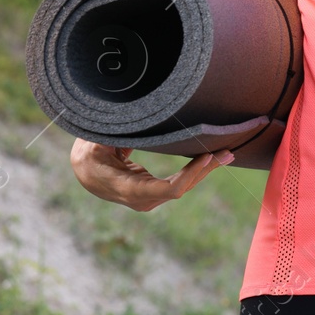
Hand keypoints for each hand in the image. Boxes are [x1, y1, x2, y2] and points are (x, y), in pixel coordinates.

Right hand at [70, 138, 231, 211]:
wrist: (86, 173)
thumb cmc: (90, 154)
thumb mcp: (97, 144)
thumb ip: (114, 134)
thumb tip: (131, 115)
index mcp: (129, 189)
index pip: (168, 190)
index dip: (190, 175)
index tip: (206, 156)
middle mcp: (143, 199)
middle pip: (183, 187)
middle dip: (206, 169)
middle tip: (228, 152)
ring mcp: (150, 199)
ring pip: (185, 186)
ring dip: (206, 169)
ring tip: (227, 154)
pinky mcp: (156, 193)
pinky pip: (181, 183)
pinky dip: (197, 171)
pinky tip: (213, 159)